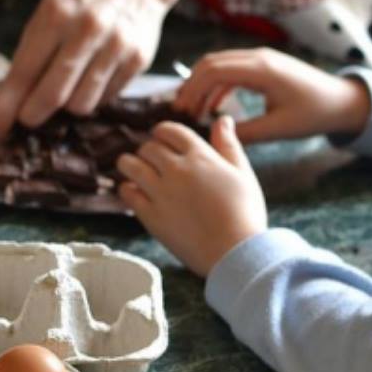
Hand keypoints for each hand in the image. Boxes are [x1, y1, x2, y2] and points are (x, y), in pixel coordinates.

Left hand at [0, 0, 167, 142]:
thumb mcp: (50, 5)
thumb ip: (32, 48)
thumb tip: (10, 98)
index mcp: (56, 14)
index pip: (24, 72)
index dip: (5, 108)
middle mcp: (87, 30)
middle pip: (52, 96)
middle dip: (32, 115)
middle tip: (26, 117)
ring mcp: (116, 47)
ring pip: (80, 105)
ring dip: (66, 106)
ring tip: (65, 87)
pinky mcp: (138, 61)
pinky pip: (105, 99)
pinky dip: (92, 96)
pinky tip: (90, 77)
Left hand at [117, 117, 266, 276]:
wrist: (235, 253)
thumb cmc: (245, 214)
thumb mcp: (242, 174)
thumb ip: (229, 145)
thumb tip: (223, 119)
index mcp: (201, 156)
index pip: (170, 130)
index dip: (162, 132)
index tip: (161, 139)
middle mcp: (177, 170)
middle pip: (148, 147)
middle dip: (148, 151)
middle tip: (151, 160)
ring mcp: (161, 192)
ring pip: (129, 165)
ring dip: (129, 164)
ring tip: (134, 172)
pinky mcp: (150, 215)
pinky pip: (126, 193)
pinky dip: (127, 189)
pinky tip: (134, 192)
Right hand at [172, 48, 371, 142]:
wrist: (342, 100)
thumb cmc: (314, 114)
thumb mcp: (278, 129)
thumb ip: (245, 133)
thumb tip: (215, 136)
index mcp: (262, 70)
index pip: (214, 71)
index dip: (192, 89)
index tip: (181, 111)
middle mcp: (259, 58)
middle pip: (211, 62)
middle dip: (191, 85)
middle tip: (180, 111)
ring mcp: (261, 58)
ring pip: (219, 64)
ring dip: (202, 84)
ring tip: (192, 110)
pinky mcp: (263, 65)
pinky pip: (232, 69)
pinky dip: (217, 85)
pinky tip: (212, 106)